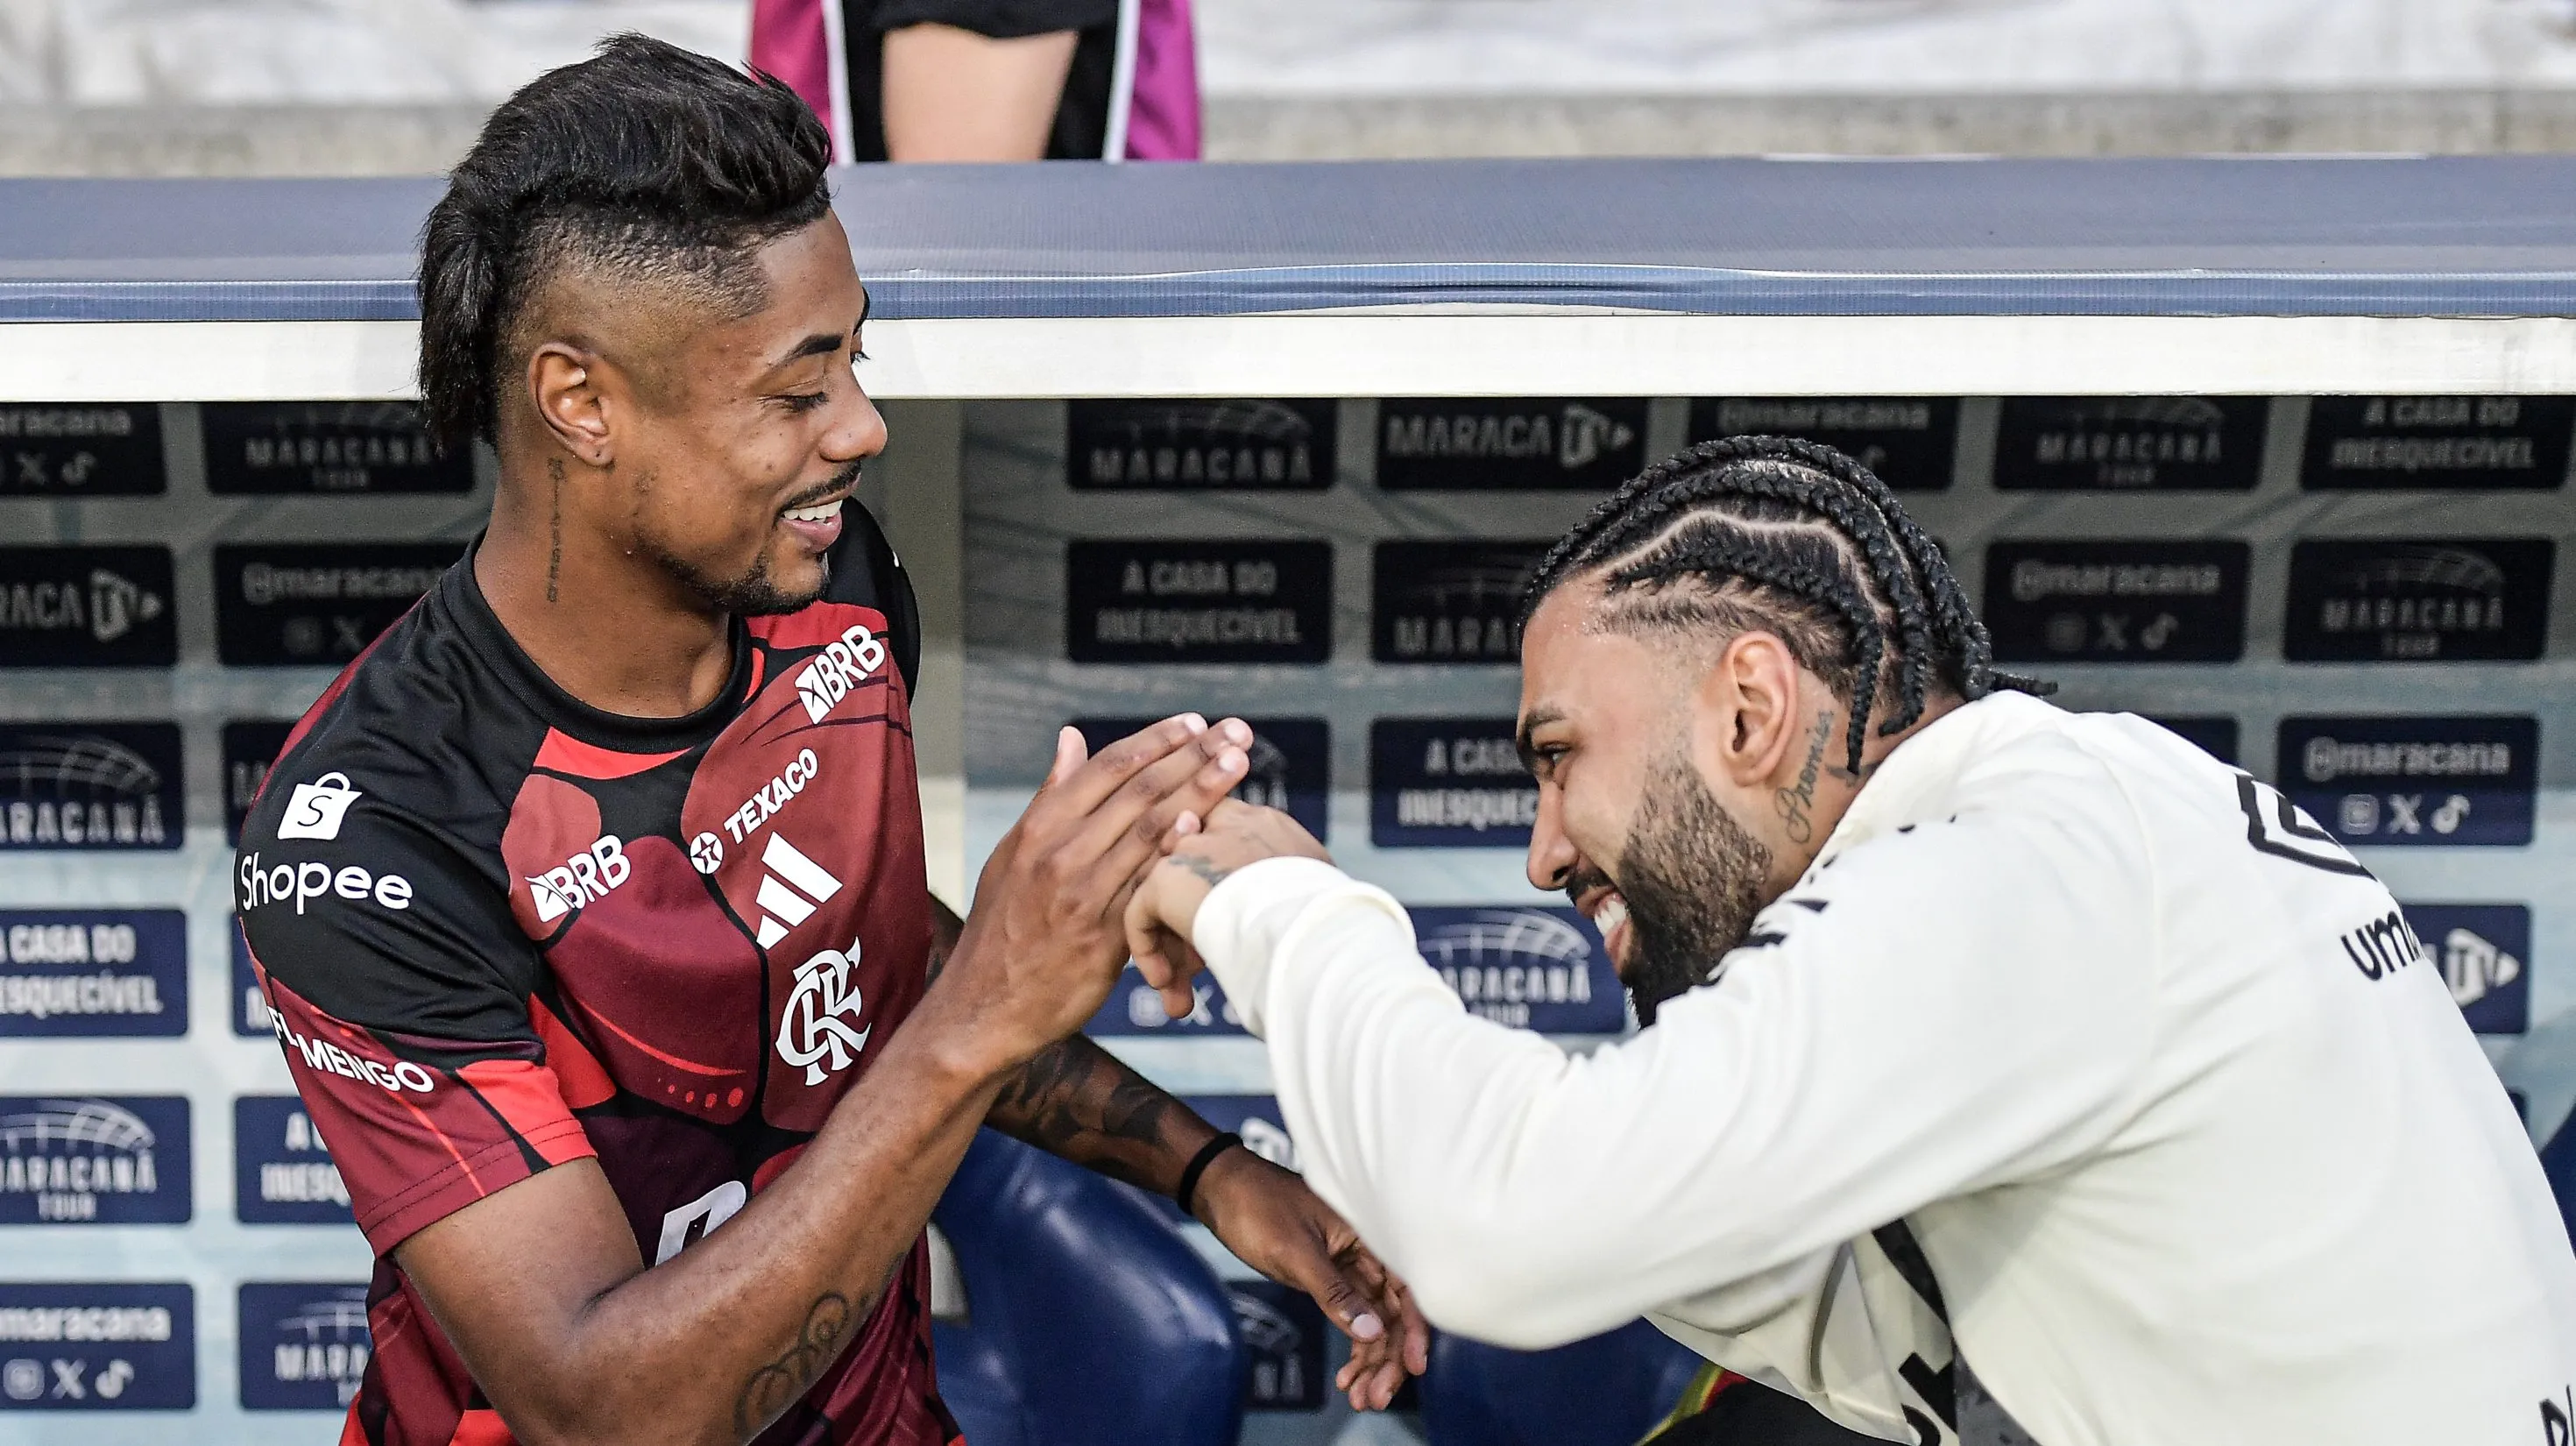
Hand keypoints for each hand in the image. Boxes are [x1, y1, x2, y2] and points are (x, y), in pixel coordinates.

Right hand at [937, 716, 1252, 1070]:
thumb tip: (1072, 738)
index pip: (1108, 768)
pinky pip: (1146, 887)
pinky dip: (1176, 856)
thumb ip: (1050, 796)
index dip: (1156, 740)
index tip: (1196, 722)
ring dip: (1200, 793)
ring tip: (1237, 765)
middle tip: (1236, 732)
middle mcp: (1059, 852)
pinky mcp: (1101, 936)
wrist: (985, 1006)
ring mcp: (1081, 893)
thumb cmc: (1005, 926)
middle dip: (1192, 756)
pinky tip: (1204, 829)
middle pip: (1138, 791)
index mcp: (1040, 827)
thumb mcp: (1013, 854)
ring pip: (1150, 830)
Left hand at [1126, 800, 1330, 1021]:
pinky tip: (1166, 985)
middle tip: (1193, 966)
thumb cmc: (1333, 918)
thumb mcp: (1321, 890)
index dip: (1216, 889)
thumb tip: (1312, 917)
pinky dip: (1149, 952)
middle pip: (1188, 867)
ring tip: (1175, 989)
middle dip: (1186, 920)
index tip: (1222, 931)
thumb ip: (1297, 888)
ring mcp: (1191, 847)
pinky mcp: (1165, 877)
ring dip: (1169, 945)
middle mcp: (1224, 825)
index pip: (1221, 841)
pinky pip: (1140, 915)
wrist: (1312, 924)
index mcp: (1263, 825)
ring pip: (1164, 895)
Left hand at [1191, 1147, 1428, 1409]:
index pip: (1406, 1288)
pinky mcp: (1331, 1279)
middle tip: (1377, 1397)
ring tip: (1362, 1398)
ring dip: (1371, 1362)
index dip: (1413, 1329)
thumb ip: (1334, 1292)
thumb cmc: (1258, 1205)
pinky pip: (1352, 1318)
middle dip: (1389, 1358)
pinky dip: (1353, 1347)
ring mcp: (1349, 1268)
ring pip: (1373, 1322)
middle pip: (1392, 1313)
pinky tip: (1348, 1377)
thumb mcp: (1295, 1252)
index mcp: (1367, 1234)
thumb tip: (1372, 1331)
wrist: (1221, 1189)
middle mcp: (1366, 1253)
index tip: (1413, 1365)